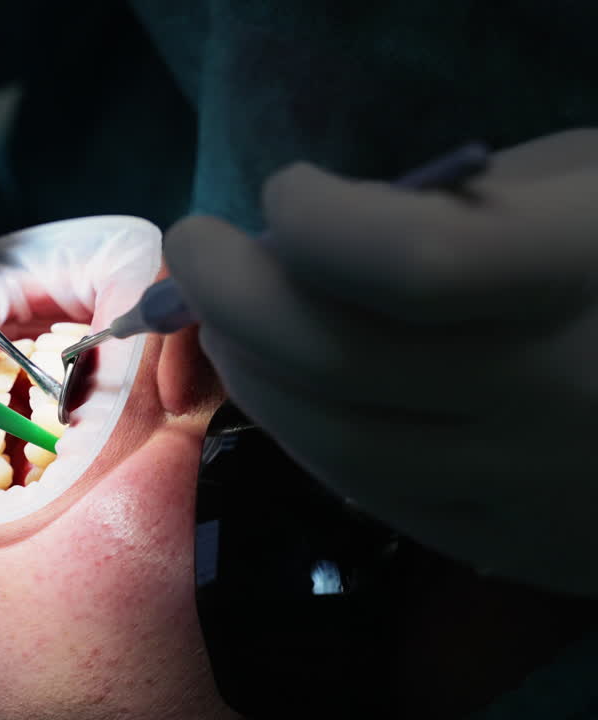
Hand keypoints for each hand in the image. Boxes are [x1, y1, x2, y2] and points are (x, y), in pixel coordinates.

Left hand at [162, 129, 597, 594]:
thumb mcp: (578, 185)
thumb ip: (451, 208)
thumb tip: (296, 244)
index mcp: (587, 275)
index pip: (409, 262)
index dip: (318, 221)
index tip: (288, 189)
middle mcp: (559, 395)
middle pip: (337, 360)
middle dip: (231, 293)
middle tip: (196, 248)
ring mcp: (534, 488)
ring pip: (333, 442)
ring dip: (249, 369)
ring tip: (225, 319)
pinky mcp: (514, 545)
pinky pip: (370, 492)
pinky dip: (302, 432)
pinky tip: (286, 386)